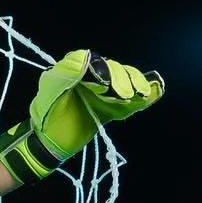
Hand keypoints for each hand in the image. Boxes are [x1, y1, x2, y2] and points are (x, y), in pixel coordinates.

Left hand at [0, 48, 164, 181]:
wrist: (49, 143)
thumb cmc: (46, 118)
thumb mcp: (49, 94)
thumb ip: (65, 75)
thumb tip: (84, 59)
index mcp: (73, 68)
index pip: (93, 62)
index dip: (105, 71)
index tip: (109, 85)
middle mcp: (90, 76)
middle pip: (113, 70)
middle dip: (123, 79)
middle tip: (129, 94)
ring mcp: (102, 92)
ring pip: (124, 82)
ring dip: (136, 85)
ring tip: (142, 95)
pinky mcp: (110, 107)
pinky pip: (128, 99)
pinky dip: (142, 97)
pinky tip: (155, 93)